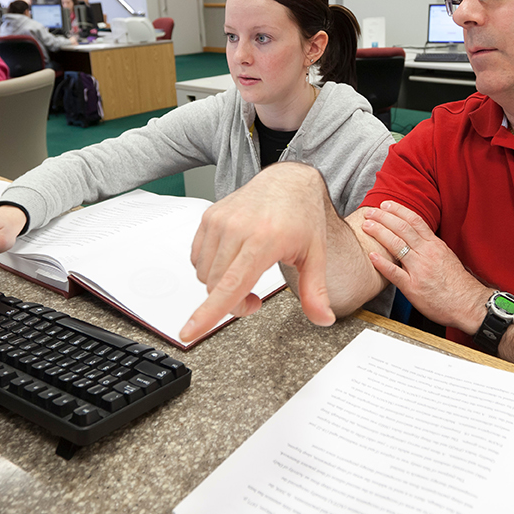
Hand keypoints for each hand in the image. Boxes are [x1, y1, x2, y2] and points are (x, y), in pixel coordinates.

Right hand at [181, 164, 334, 343]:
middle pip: (216, 287)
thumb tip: (323, 319)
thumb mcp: (315, 255)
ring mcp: (220, 221)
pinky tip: (232, 261)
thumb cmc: (301, 215)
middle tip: (255, 299)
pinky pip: (197, 259)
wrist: (287, 181)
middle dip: (233, 303)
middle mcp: (237, 228)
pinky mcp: (209, 217)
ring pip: (204, 275)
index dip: (209, 313)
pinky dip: (211, 269)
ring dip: (220, 287)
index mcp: (264, 239)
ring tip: (245, 276)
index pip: (230, 285)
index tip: (189, 332)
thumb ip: (315, 291)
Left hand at [361, 201, 489, 333]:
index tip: (386, 205)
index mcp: (435, 245)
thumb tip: (415, 240)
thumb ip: (429, 247)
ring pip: (397, 245)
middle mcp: (427, 254)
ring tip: (367, 226)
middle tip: (370, 212)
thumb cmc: (457, 284)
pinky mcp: (413, 288)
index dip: (398, 210)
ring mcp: (419, 270)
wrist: (468, 304)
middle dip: (384, 217)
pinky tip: (372, 256)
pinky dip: (382, 263)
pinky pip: (395, 273)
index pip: (414, 221)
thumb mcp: (446, 257)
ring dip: (379, 233)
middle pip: (402, 228)